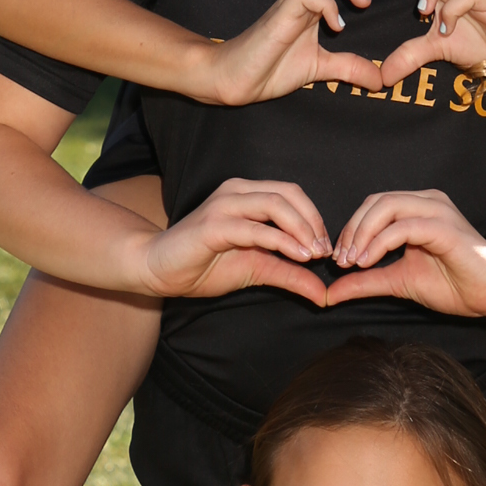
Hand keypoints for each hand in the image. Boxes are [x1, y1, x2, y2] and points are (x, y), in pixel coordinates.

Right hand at [138, 176, 333, 304]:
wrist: (159, 270)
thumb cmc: (204, 265)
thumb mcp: (258, 269)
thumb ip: (291, 276)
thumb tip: (324, 294)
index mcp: (247, 194)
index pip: (292, 194)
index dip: (315, 218)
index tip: (326, 248)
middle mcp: (236, 191)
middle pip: (289, 194)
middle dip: (313, 222)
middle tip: (325, 252)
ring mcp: (223, 206)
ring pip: (275, 205)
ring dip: (301, 229)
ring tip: (314, 254)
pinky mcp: (213, 225)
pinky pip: (254, 228)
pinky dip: (281, 241)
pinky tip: (297, 256)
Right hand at [204, 0, 392, 104]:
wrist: (235, 80)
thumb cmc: (271, 68)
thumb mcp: (320, 68)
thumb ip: (348, 68)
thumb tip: (379, 81)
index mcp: (311, 0)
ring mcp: (288, 3)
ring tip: (363, 2)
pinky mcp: (279, 16)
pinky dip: (327, 5)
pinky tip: (337, 27)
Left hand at [322, 186, 485, 318]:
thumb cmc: (455, 285)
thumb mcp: (398, 281)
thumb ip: (365, 282)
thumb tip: (330, 292)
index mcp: (418, 208)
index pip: (373, 205)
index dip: (351, 229)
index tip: (338, 260)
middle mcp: (427, 202)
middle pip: (376, 201)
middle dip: (352, 230)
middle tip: (340, 261)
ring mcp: (437, 211)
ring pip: (386, 206)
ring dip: (362, 234)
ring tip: (352, 262)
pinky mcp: (444, 227)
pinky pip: (403, 227)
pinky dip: (380, 243)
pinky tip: (368, 262)